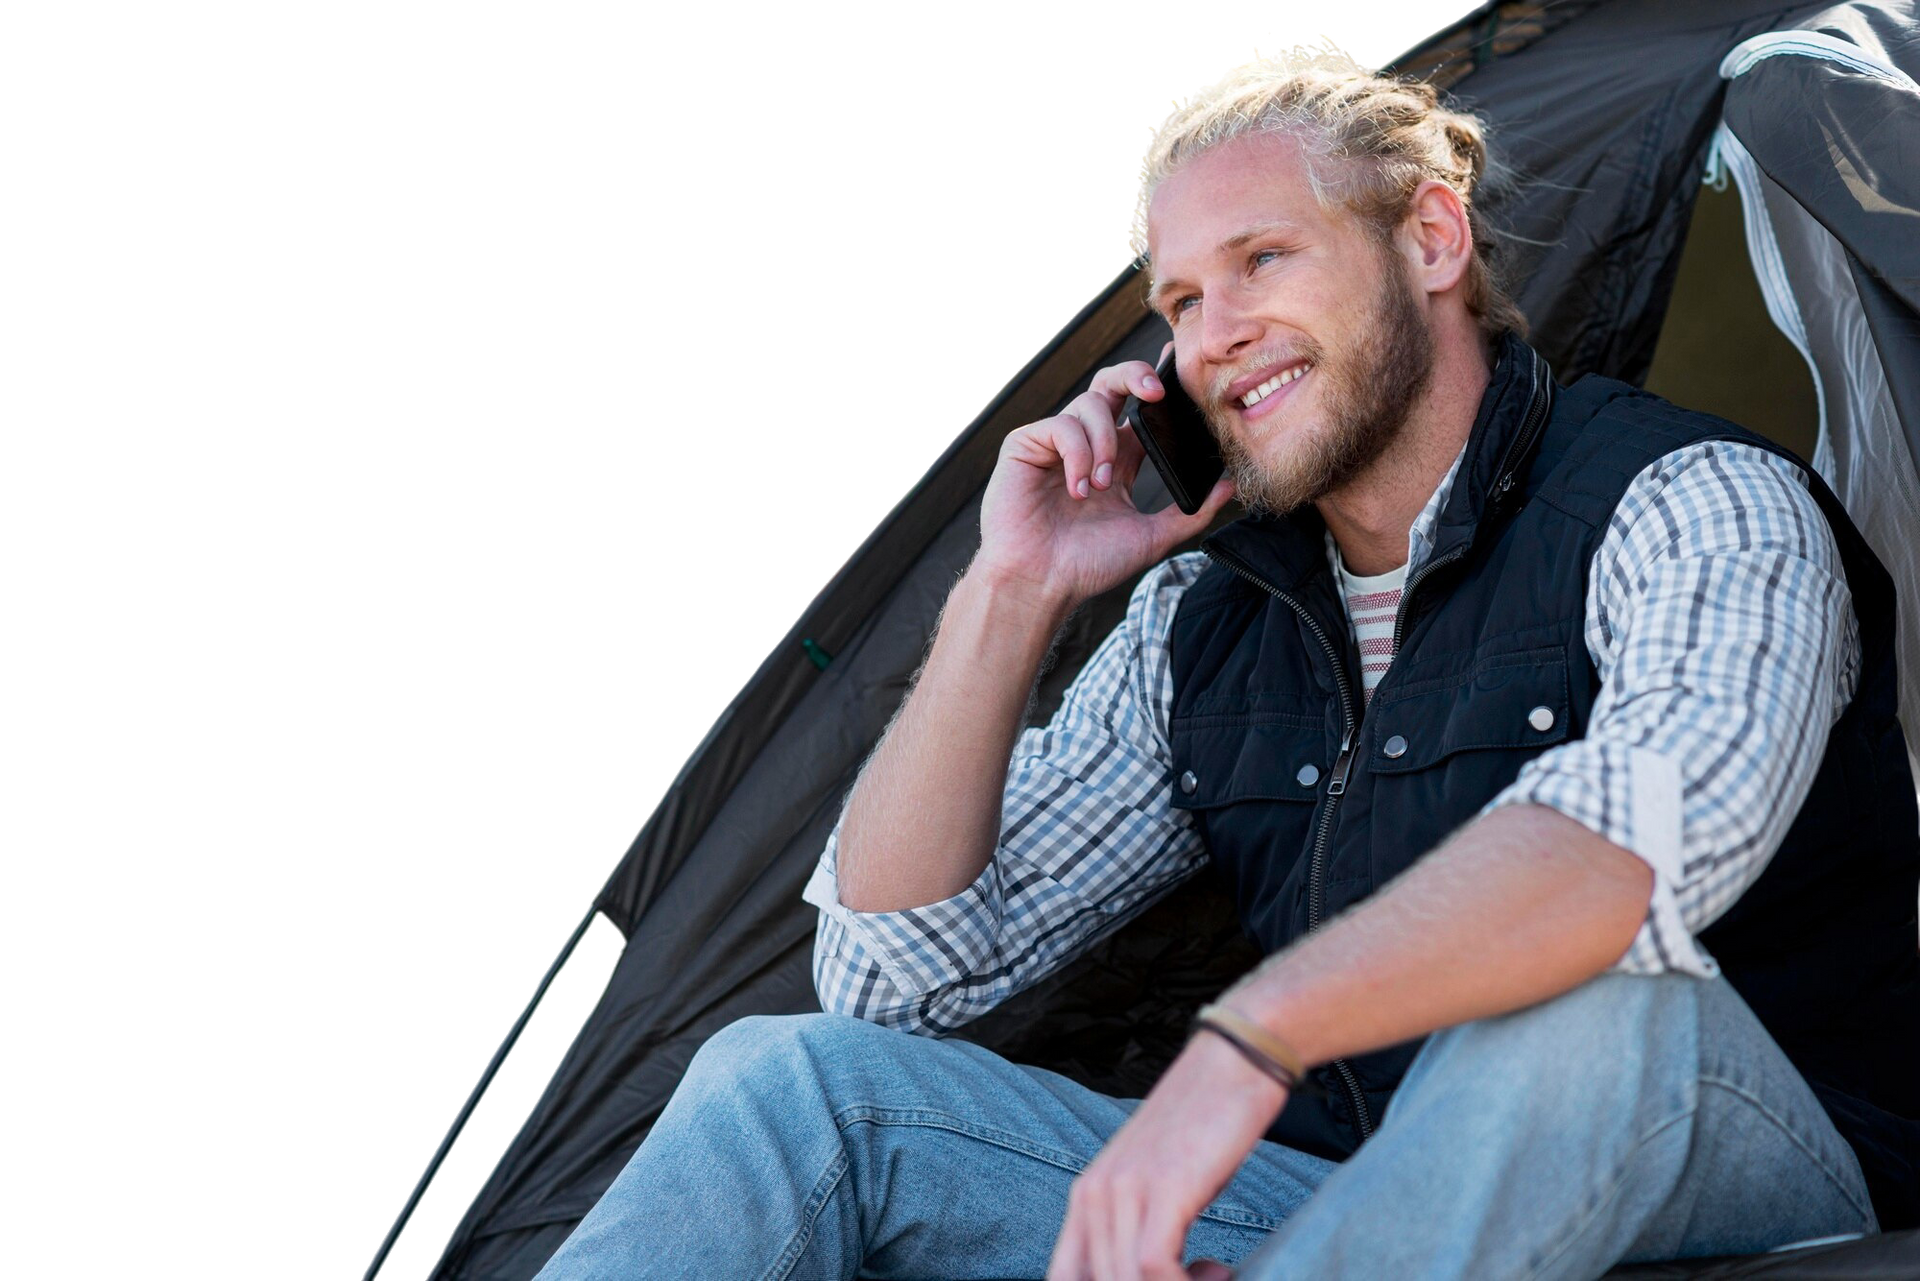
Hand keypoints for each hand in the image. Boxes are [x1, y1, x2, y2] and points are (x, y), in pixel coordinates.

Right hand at [974, 341, 1234, 611]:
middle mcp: (1087, 445)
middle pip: (1111, 384)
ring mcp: (1055, 444)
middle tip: (1156, 391)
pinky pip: (1060, 426)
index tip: (1176, 364)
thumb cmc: (1088, 566)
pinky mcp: (1025, 445)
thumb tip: (1230, 486)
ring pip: (1089, 403)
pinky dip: (1077, 453)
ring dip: (1105, 442)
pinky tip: (1078, 488)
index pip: (1140, 410)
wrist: (1042, 584)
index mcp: (1117, 461)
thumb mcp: (1151, 538)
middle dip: (1134, 376)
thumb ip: (1190, 512)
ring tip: (1101, 485)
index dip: (1156, 384)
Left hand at [1046, 1026, 1288, 1280]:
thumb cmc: (1201, 1129)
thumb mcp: (1154, 1183)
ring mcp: (1125, 1189)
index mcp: (1085, 1197)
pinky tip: (1221, 1271)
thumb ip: (1135, 1228)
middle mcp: (1094, 1195)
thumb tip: (1144, 1275)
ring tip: (1214, 1278)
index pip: (1065, 1278)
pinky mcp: (1162, 1188)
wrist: (1232, 1064)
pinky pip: (1152, 1267)